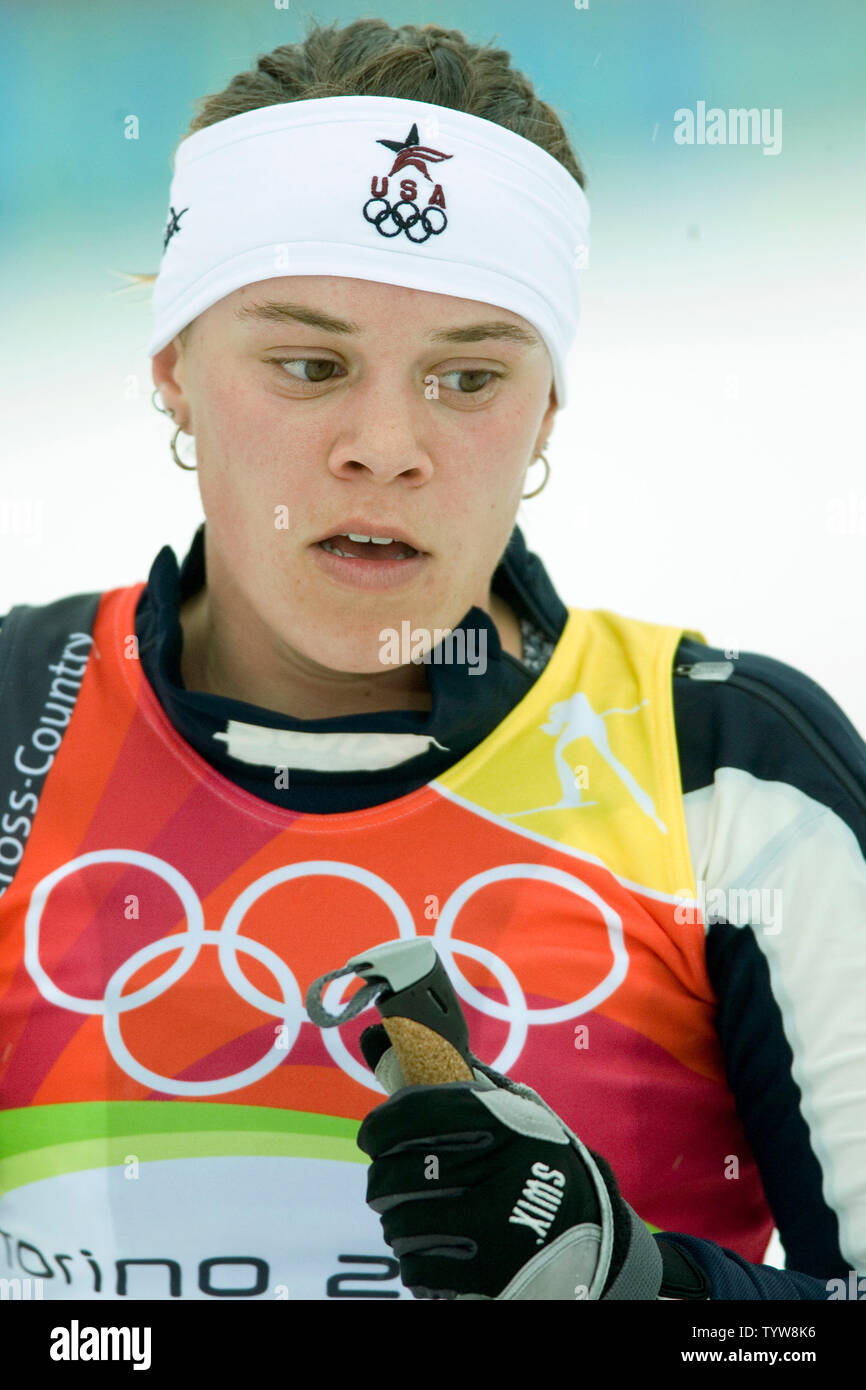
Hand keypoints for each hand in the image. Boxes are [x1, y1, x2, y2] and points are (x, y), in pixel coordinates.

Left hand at [355, 1024, 664, 1300]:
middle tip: (385, 1183)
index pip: (419, 1113)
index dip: (383, 1125)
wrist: (599, 1237)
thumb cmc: (545, 1166)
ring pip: (402, 1223)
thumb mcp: (523, 1117)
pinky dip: (414, 1261)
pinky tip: (429, 1250)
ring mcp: (495, 1227)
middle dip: (381, 1180)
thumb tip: (391, 1048)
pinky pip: (418, 1266)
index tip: (371, 1136)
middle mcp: (500, 1170)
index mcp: (507, 1124)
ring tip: (407, 1219)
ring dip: (396, 1222)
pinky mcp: (491, 1274)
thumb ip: (470, 1089)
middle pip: (400, 1173)